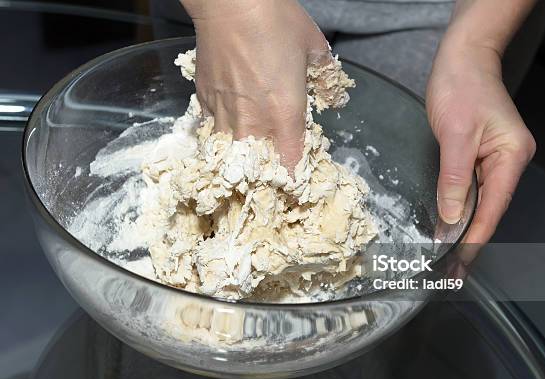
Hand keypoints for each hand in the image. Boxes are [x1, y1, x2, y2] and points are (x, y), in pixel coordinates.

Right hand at [180, 0, 330, 170]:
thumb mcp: (314, 48)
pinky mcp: (205, 100)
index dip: (294, 181)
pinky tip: (232, 128)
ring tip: (249, 161)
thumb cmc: (276, 20)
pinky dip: (224, 135)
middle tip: (273, 176)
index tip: (297, 185)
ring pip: (232, 155)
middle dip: (267, 178)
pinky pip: (214, 131)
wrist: (230, 1)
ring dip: (242, 161)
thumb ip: (325, 78)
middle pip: (258, 170)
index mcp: (285, 115)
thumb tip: (330, 92)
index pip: (290, 166)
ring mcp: (225, 113)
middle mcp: (253, 122)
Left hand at [426, 41, 535, 244]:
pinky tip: (448, 226)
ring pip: (478, 202)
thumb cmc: (462, 87)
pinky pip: (469, 189)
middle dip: (469, 240)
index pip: (493, 207)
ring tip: (446, 257)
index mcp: (511, 156)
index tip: (459, 261)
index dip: (476, 237)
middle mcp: (508, 162)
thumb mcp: (456, 134)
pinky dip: (458, 208)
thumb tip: (451, 218)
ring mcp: (494, 160)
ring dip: (462, 228)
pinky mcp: (479, 156)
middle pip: (488, 209)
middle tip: (450, 270)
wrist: (462, 60)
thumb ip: (454, 178)